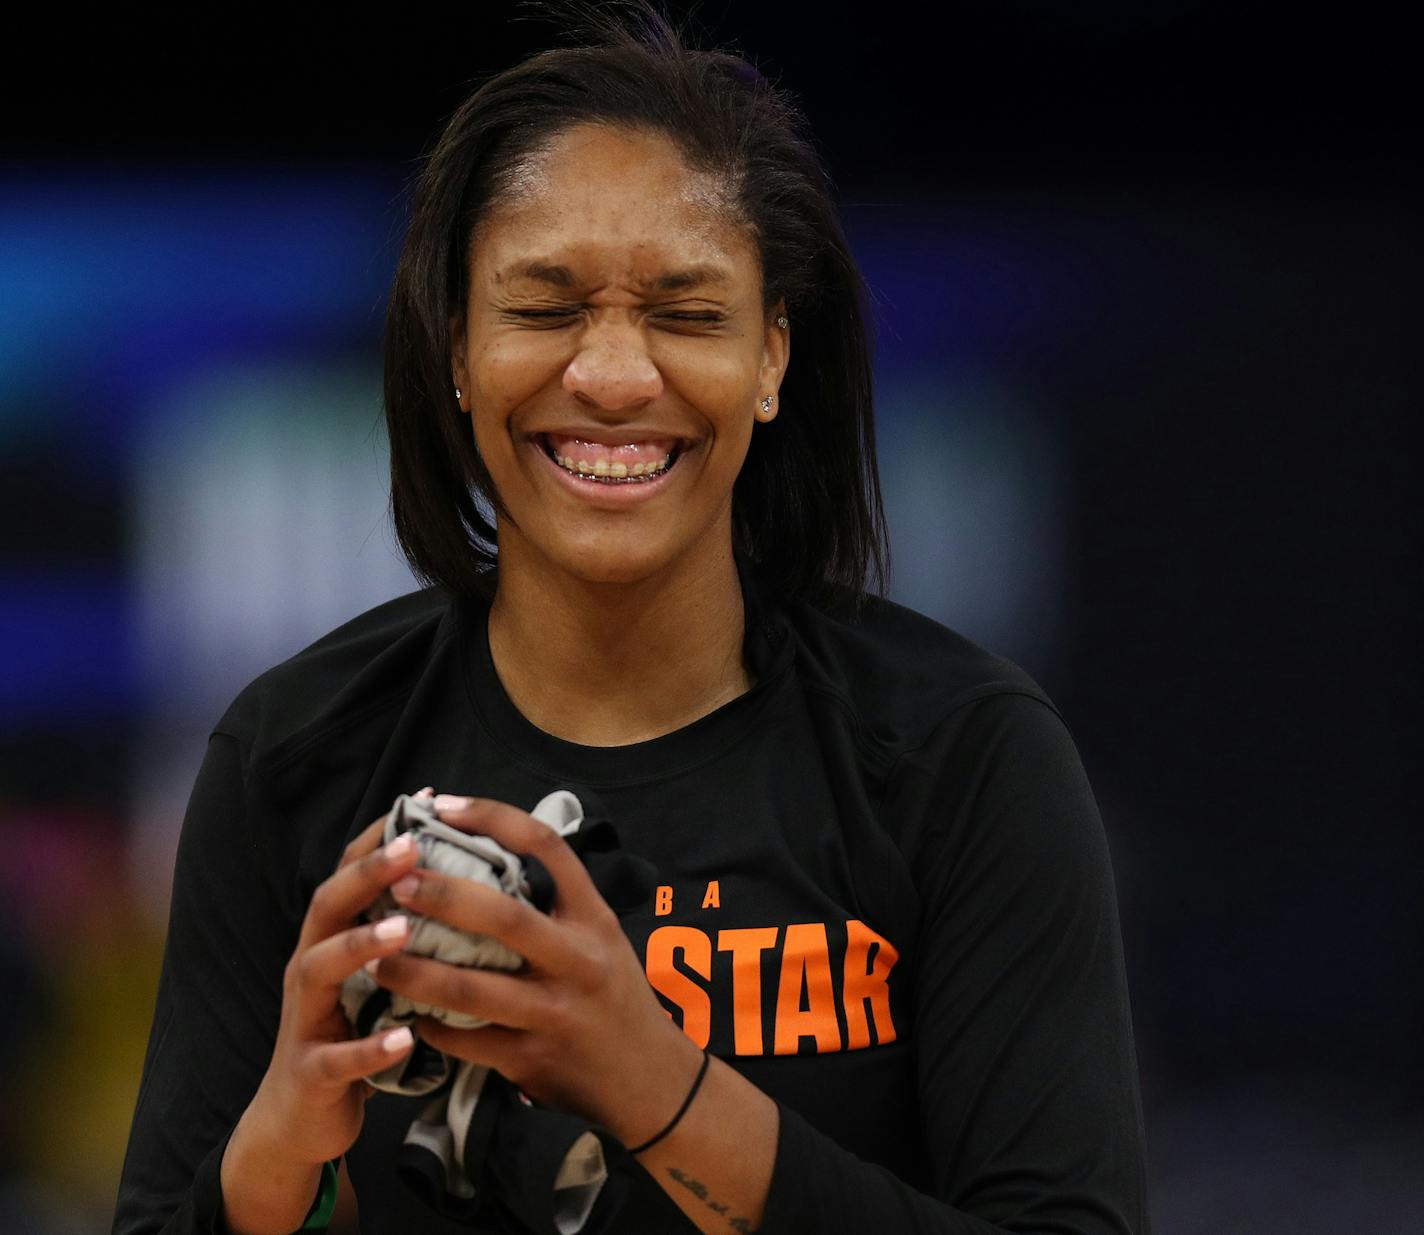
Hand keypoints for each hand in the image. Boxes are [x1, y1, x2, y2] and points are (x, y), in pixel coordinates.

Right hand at [233, 808, 422, 1168]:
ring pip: (318, 970)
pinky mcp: (310, 1073)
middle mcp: (309, 968)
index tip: (423, 800)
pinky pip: (337, 1059)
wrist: (298, 1122)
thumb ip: (402, 932)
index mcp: (330, 940)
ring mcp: (303, 1018)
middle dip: (367, 873)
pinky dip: (369, 1048)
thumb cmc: (351, 1033)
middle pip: (327, 905)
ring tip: (402, 928)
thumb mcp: (373, 975)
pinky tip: (405, 1037)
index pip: (348, 873)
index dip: (380, 836)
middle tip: (412, 847)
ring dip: (358, 945)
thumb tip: (464, 880)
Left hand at [366, 794, 704, 1146]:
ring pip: (470, 989)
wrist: (649, 1080)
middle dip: (441, 895)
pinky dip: (430, 1027)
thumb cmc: (615, 996)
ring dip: (414, 972)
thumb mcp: (601, 937)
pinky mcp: (531, 1059)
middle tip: (396, 882)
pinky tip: (405, 1016)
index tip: (443, 806)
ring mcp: (554, 1013)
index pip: (545, 846)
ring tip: (375, 958)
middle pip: (503, 915)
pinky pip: (467, 1041)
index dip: (492, 818)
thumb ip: (556, 904)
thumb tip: (490, 855)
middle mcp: (577, 960)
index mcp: (593, 918)